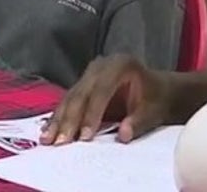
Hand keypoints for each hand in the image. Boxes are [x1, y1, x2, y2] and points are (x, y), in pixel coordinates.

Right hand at [39, 54, 171, 144]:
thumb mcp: (154, 111)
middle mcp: (100, 66)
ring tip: (47, 140)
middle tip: (60, 142)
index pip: (102, 90)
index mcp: (120, 65)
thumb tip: (123, 135)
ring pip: (69, 98)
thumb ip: (139, 122)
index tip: (85, 136)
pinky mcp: (82, 85)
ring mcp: (88, 74)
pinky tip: (48, 132)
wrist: (159, 89)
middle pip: (80, 93)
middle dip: (69, 120)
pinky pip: (67, 101)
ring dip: (58, 120)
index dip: (92, 114)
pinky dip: (58, 118)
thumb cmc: (157, 99)